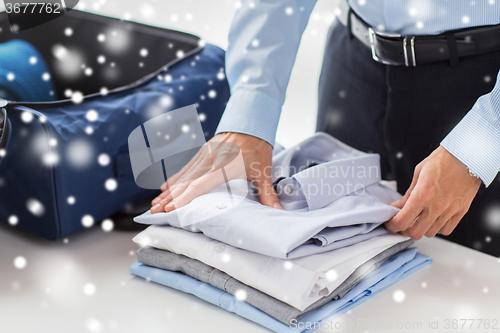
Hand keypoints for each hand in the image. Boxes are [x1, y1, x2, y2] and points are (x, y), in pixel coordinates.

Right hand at [150, 132, 281, 212]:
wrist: (251, 121)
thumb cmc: (258, 147)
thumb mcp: (264, 171)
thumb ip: (268, 194)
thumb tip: (278, 212)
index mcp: (223, 166)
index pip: (200, 185)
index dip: (184, 198)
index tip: (171, 208)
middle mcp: (209, 160)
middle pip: (185, 182)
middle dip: (169, 198)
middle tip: (154, 211)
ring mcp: (203, 155)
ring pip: (181, 176)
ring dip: (168, 191)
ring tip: (155, 204)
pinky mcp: (202, 152)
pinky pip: (185, 168)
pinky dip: (174, 178)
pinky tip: (165, 187)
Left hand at [385, 146, 480, 238]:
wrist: (468, 156)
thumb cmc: (444, 160)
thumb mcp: (419, 173)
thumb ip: (408, 194)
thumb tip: (397, 206)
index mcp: (422, 194)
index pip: (402, 221)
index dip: (392, 225)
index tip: (390, 223)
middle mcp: (436, 206)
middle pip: (415, 232)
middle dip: (405, 229)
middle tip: (402, 222)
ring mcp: (450, 210)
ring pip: (430, 233)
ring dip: (421, 228)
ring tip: (418, 218)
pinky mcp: (461, 211)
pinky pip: (446, 230)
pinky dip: (437, 228)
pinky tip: (433, 218)